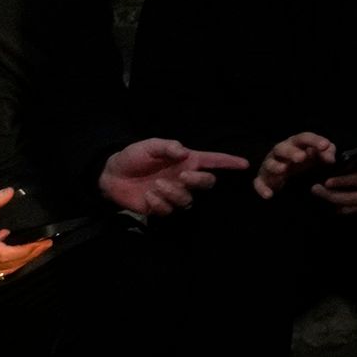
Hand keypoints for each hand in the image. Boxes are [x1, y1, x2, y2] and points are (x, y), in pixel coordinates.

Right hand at [0, 187, 49, 286]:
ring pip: (1, 273)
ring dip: (18, 261)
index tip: (44, 241)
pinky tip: (3, 247)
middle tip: (45, 244)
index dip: (28, 249)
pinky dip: (2, 265)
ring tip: (31, 247)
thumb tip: (9, 192)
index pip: (7, 254)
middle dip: (30, 255)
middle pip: (9, 266)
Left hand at [101, 136, 245, 218]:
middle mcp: (184, 178)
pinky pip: (169, 210)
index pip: (213, 161)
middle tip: (182, 176)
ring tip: (156, 186)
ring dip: (174, 193)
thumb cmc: (134, 156)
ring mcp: (173, 194)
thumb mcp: (149, 145)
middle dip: (199, 181)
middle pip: (207, 184)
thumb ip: (168, 147)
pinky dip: (159, 203)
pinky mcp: (161, 208)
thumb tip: (184, 152)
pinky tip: (148, 195)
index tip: (245, 164)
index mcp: (187, 161)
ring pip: (187, 199)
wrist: (111, 175)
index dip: (229, 162)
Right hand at [250, 130, 340, 200]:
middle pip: (283, 148)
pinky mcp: (262, 179)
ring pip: (269, 163)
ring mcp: (269, 165)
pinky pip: (258, 183)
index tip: (325, 145)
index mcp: (295, 143)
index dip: (314, 141)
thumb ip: (326, 154)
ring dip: (275, 166)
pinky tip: (270, 195)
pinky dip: (262, 189)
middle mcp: (280, 151)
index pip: (304, 138)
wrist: (283, 175)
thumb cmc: (302, 161)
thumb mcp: (316, 156)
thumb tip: (331, 158)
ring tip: (283, 170)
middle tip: (302, 157)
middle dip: (291, 152)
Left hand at [314, 140, 356, 215]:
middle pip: (351, 197)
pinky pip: (355, 210)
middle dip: (331, 195)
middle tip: (315, 189)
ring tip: (318, 193)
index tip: (327, 182)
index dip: (343, 181)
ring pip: (351, 206)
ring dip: (333, 202)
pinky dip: (342, 208)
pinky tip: (330, 203)